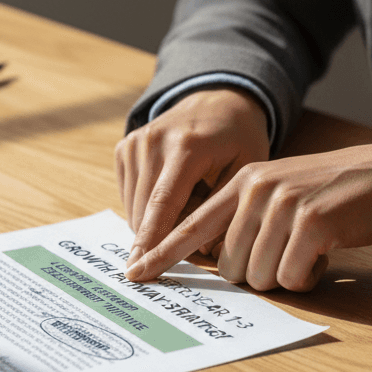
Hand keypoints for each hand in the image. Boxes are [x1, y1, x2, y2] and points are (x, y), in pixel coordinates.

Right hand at [115, 88, 269, 263]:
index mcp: (187, 146)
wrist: (215, 100)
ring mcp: (135, 143)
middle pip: (144, 210)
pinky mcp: (124, 148)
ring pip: (133, 207)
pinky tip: (173, 196)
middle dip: (156, 241)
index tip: (139, 270)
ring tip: (188, 209)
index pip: (163, 204)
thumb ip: (225, 210)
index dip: (151, 241)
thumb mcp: (247, 169)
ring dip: (154, 224)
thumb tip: (201, 251)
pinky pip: (129, 197)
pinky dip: (147, 209)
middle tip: (180, 256)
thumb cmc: (237, 139)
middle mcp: (154, 141)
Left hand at [125, 141, 371, 291]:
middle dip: (255, 273)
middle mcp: (256, 189)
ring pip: (258, 275)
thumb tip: (214, 264)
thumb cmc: (331, 194)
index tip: (136, 273)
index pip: (190, 225)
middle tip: (287, 253)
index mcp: (242, 182)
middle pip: (227, 265)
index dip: (162, 253)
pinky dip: (307, 277)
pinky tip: (324, 254)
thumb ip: (243, 218)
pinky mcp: (313, 222)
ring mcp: (284, 203)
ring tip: (307, 249)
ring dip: (284, 275)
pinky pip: (292, 277)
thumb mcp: (279, 193)